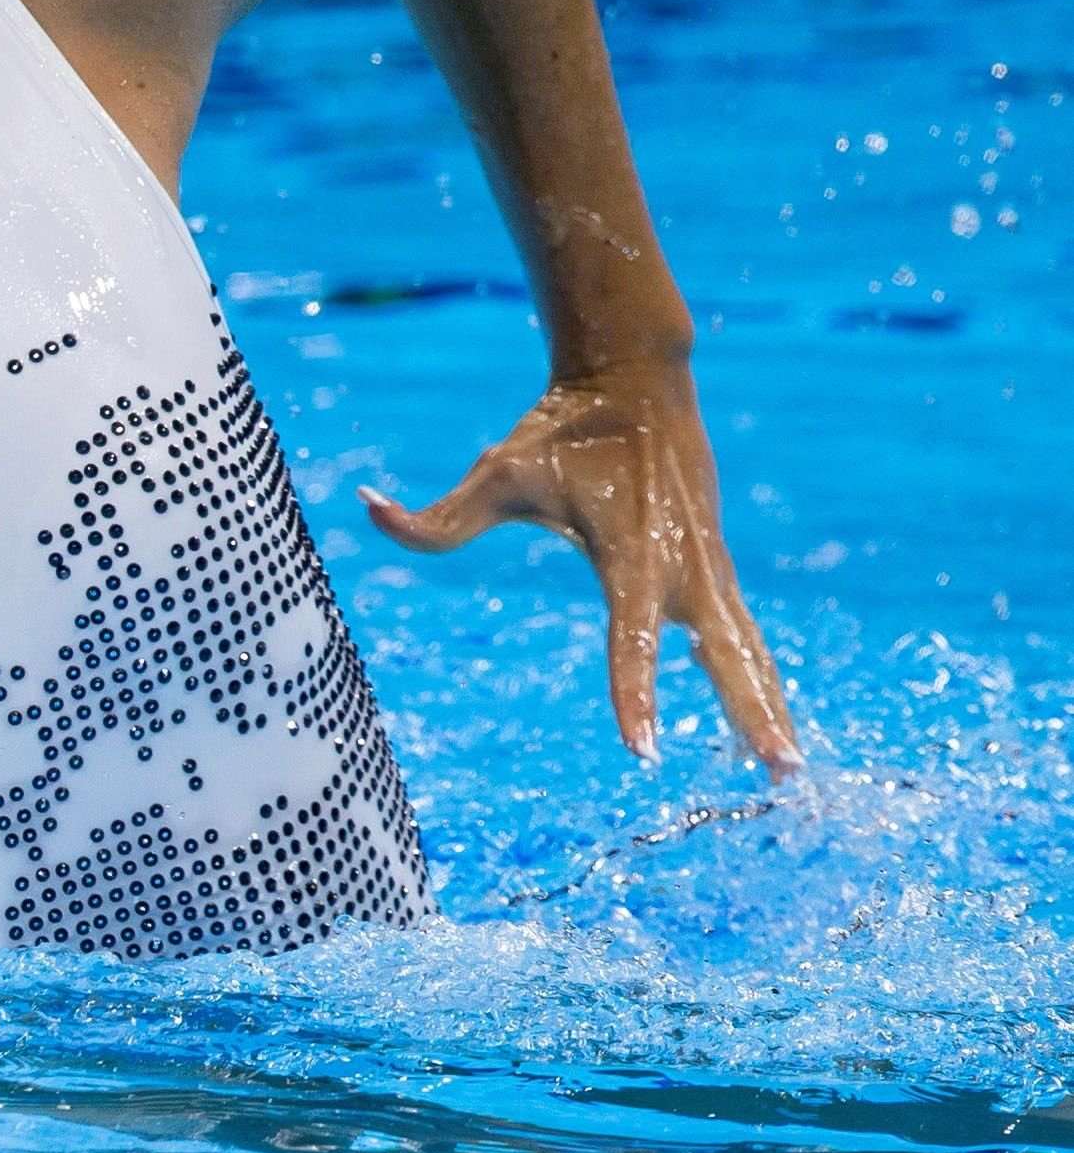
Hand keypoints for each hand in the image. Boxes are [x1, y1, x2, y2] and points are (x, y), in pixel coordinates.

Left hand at [364, 362, 800, 769]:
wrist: (635, 378)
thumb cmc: (559, 430)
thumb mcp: (495, 471)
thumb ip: (436, 515)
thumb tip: (364, 507)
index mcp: (630, 550)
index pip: (631, 636)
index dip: (634, 692)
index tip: (642, 750)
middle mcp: (681, 564)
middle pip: (725, 653)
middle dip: (752, 712)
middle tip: (781, 774)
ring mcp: (707, 564)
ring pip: (747, 648)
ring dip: (771, 706)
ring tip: (788, 773)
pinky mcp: (716, 563)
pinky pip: (742, 631)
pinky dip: (760, 675)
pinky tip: (769, 725)